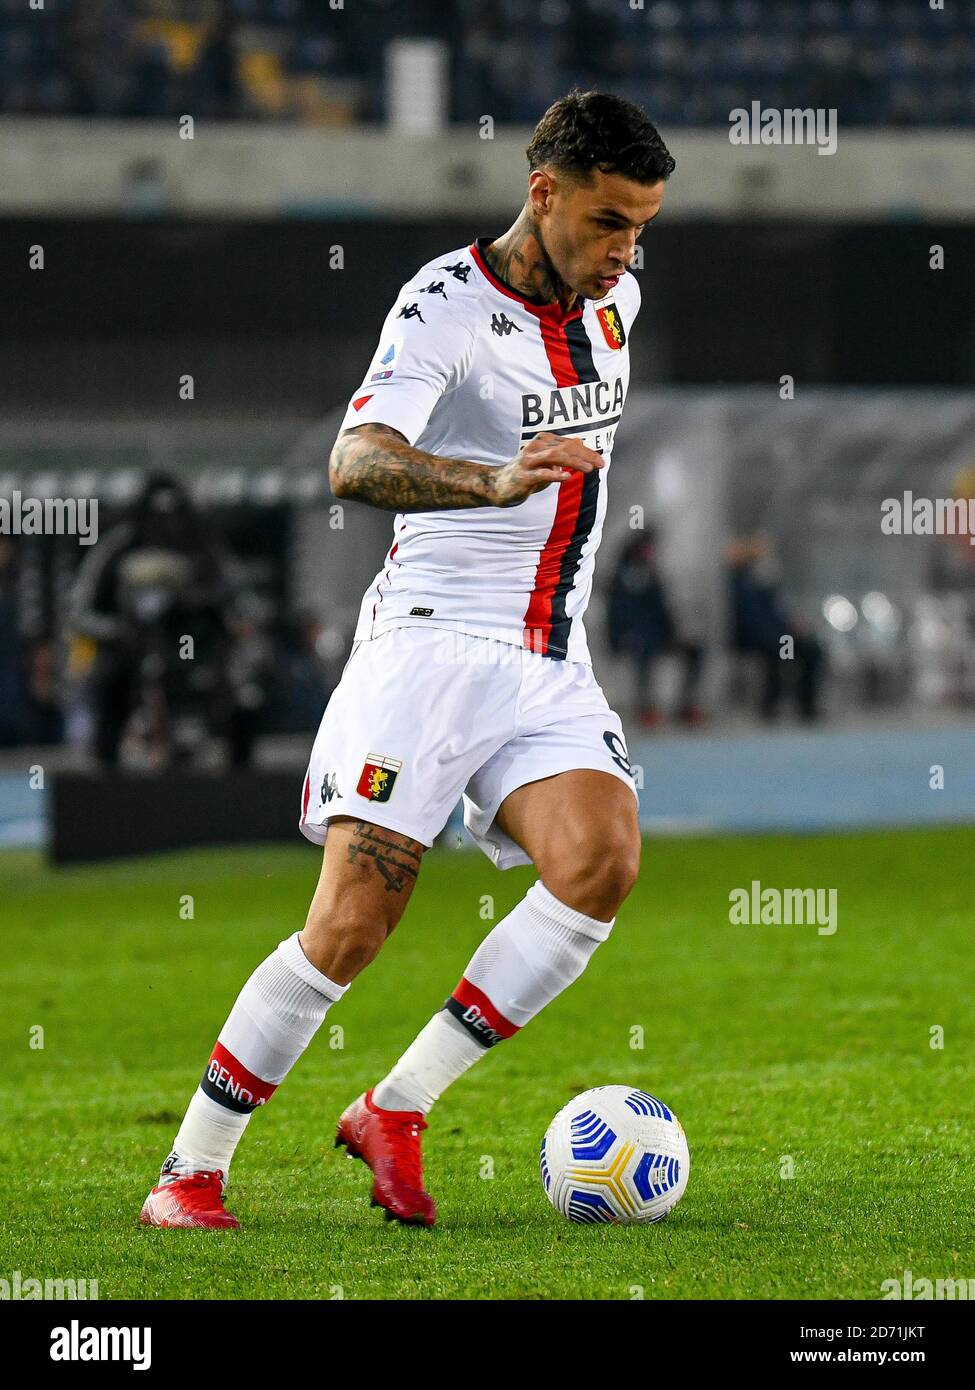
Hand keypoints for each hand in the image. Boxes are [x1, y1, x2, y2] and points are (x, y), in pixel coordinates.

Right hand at [488, 432, 603, 506]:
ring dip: (574, 462)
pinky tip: (568, 477)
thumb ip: (561, 452)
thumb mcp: (545, 461)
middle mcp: (536, 447)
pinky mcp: (524, 475)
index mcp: (543, 441)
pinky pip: (542, 473)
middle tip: (600, 464)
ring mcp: (529, 461)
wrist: (498, 485)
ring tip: (588, 469)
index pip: (569, 443)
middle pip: (565, 447)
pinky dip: (556, 474)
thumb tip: (580, 442)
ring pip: (555, 456)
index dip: (587, 452)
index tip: (600, 461)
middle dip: (585, 455)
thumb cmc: (526, 473)